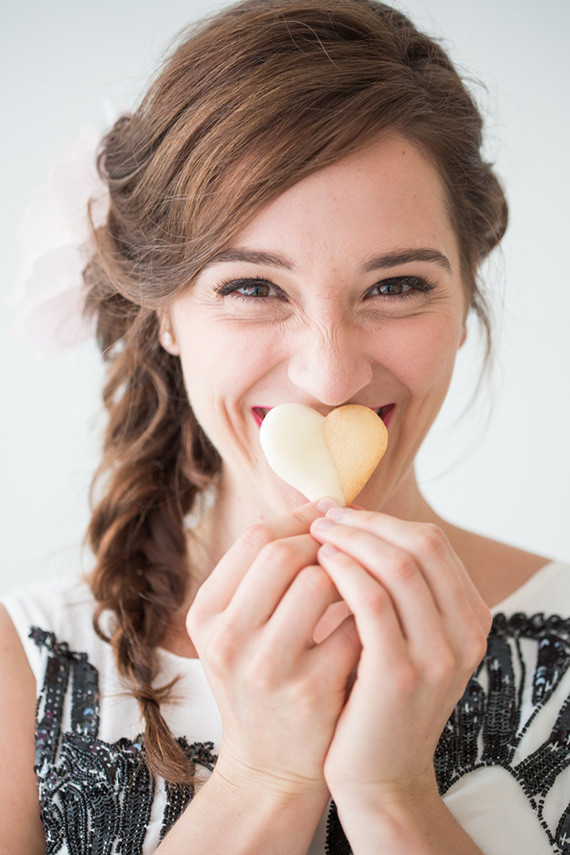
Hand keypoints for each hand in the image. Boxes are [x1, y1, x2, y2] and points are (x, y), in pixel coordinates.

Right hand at [186, 501, 361, 797]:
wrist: (270, 768)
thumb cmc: (261, 684)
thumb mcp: (237, 630)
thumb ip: (262, 575)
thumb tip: (317, 506)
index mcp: (206, 616)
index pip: (255, 538)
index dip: (298, 519)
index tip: (326, 514)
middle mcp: (228, 639)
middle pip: (283, 553)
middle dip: (323, 542)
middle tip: (344, 547)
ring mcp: (268, 667)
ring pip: (319, 581)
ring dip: (347, 574)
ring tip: (354, 583)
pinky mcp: (312, 690)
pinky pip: (353, 623)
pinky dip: (365, 612)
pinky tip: (368, 619)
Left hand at [309, 509, 490, 808]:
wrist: (379, 775)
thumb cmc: (380, 699)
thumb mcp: (409, 640)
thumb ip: (401, 593)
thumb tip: (360, 525)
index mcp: (470, 619)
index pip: (433, 544)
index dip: (384, 519)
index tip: (345, 512)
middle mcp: (465, 634)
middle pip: (422, 545)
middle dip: (368, 522)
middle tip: (326, 514)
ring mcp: (437, 656)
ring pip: (399, 566)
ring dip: (353, 539)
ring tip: (318, 533)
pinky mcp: (399, 675)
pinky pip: (372, 602)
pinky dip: (345, 572)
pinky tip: (321, 564)